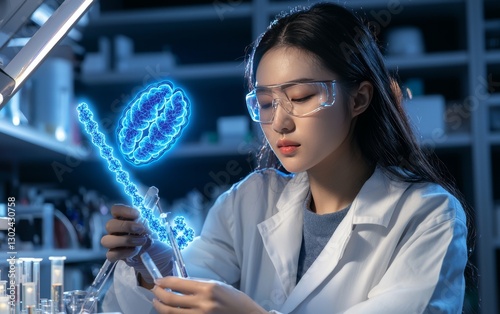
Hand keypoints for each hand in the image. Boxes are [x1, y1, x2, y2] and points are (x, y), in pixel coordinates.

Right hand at [101, 204, 172, 284]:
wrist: (159, 254)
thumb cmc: (156, 237)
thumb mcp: (156, 226)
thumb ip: (149, 220)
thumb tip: (144, 219)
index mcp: (124, 218)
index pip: (115, 209)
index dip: (124, 210)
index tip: (137, 214)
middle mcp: (116, 230)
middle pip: (109, 225)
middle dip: (126, 226)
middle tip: (141, 229)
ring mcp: (114, 243)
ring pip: (106, 240)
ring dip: (125, 240)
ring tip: (141, 241)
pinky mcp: (116, 256)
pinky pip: (111, 255)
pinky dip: (123, 253)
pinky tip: (135, 251)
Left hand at [151, 277, 267, 313]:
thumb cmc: (236, 300)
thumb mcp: (219, 286)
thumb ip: (200, 285)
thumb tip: (181, 283)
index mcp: (207, 289)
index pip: (178, 284)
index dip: (165, 282)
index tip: (158, 280)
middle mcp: (203, 303)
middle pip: (171, 300)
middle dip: (159, 294)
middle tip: (155, 291)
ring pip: (172, 313)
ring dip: (161, 307)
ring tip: (157, 303)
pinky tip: (169, 313)